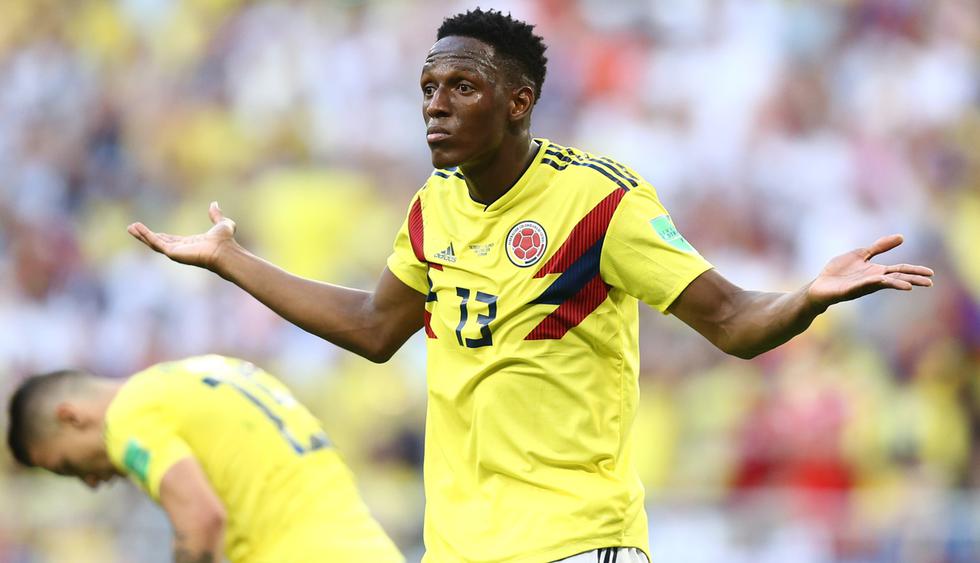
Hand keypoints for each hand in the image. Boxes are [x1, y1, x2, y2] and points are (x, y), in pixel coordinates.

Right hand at [127, 201, 236, 269]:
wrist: (225, 250)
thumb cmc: (226, 241)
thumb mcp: (222, 223)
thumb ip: (216, 214)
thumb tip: (214, 203)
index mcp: (191, 244)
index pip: (172, 240)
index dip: (160, 235)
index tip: (150, 231)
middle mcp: (182, 249)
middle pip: (159, 242)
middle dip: (145, 236)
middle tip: (132, 228)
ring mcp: (176, 252)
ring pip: (154, 243)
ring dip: (141, 235)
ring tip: (130, 228)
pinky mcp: (173, 253)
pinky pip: (156, 243)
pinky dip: (146, 235)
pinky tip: (136, 228)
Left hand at [807, 234, 932, 309]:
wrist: (820, 285)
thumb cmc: (839, 271)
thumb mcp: (861, 254)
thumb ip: (879, 247)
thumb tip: (902, 237)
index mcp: (877, 271)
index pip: (900, 269)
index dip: (915, 270)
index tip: (931, 273)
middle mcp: (873, 279)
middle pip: (897, 278)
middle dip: (912, 279)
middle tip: (929, 283)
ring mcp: (862, 286)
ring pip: (882, 284)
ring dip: (896, 284)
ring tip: (910, 286)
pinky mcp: (849, 290)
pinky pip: (862, 285)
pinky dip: (872, 282)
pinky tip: (881, 279)